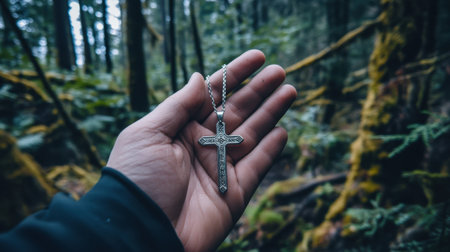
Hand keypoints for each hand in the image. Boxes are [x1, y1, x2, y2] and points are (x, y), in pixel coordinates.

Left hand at [106, 50, 296, 250]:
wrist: (140, 232)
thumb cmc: (136, 179)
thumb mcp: (148, 134)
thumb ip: (177, 105)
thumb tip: (198, 77)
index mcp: (180, 128)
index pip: (212, 95)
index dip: (235, 75)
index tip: (257, 57)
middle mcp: (202, 145)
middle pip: (237, 112)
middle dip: (259, 91)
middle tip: (279, 71)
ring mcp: (220, 169)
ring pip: (252, 135)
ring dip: (271, 113)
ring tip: (289, 90)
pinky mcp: (235, 193)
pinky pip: (257, 167)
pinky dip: (271, 150)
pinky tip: (283, 130)